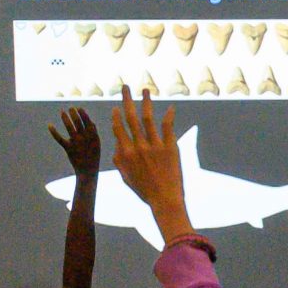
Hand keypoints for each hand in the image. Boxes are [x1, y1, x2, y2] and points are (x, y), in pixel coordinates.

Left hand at [48, 107, 101, 175]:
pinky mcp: (68, 148)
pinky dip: (54, 132)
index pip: (87, 121)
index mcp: (93, 136)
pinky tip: (50, 125)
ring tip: (62, 112)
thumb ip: (94, 132)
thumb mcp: (97, 143)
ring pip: (69, 127)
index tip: (79, 108)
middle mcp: (84, 138)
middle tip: (70, 108)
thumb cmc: (93, 155)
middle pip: (78, 122)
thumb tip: (91, 122)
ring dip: (65, 118)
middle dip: (74, 113)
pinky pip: (60, 138)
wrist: (88, 170)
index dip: (83, 114)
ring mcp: (76, 143)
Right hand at [111, 90, 192, 240]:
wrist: (165, 200)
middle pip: (130, 117)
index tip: (117, 107)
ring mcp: (154, 146)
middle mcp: (138, 147)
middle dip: (127, 100)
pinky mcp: (170, 147)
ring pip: (148, 118)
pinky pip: (168, 127)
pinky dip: (169, 116)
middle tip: (125, 87)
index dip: (117, 116)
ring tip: (145, 90)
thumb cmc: (145, 191)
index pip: (118, 129)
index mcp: (125, 154)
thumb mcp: (126, 177)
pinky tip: (170, 107)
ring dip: (146, 102)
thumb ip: (119, 161)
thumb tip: (117, 147)